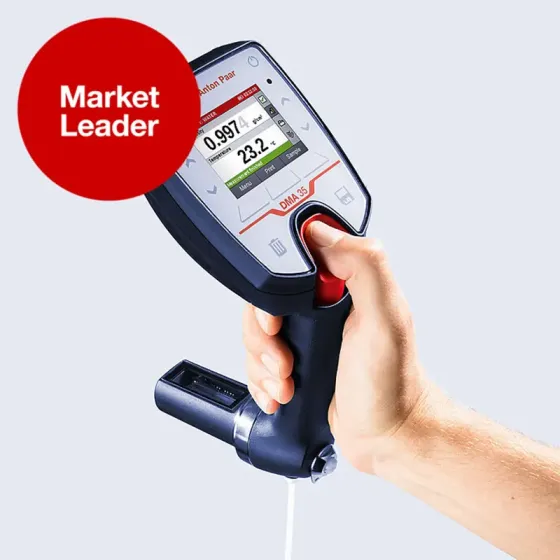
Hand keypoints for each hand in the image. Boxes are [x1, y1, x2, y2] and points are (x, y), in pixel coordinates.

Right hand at [242, 221, 429, 472]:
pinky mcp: (296, 359)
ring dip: (262, 363)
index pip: (289, 263)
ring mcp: (307, 334)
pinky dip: (261, 379)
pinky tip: (281, 391)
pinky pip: (257, 360)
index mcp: (343, 284)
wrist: (386, 436)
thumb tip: (321, 231)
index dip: (272, 288)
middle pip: (264, 301)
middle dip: (264, 336)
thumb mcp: (384, 319)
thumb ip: (363, 267)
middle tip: (283, 358)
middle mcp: (322, 305)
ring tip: (287, 380)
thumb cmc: (391, 384)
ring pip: (256, 333)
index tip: (276, 320)